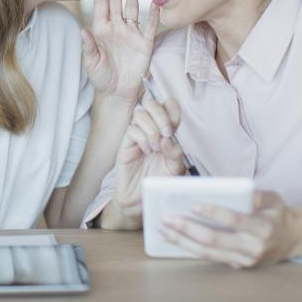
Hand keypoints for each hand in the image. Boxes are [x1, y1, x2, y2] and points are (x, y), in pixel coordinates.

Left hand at [81, 0, 159, 102]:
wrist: (118, 93)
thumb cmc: (101, 77)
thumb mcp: (91, 63)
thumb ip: (88, 47)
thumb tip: (82, 31)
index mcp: (101, 29)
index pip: (101, 4)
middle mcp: (117, 27)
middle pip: (116, 0)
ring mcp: (131, 33)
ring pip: (132, 8)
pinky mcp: (145, 43)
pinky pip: (150, 26)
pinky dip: (153, 15)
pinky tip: (156, 3)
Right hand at [111, 97, 184, 217]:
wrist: (142, 198)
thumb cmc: (158, 182)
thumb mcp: (175, 169)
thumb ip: (176, 153)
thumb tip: (168, 138)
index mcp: (166, 131)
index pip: (168, 107)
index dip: (171, 109)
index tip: (175, 125)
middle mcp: (151, 129)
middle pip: (152, 103)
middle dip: (161, 115)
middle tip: (167, 133)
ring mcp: (137, 136)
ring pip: (140, 114)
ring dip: (151, 129)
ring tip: (156, 147)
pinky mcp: (125, 144)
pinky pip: (132, 130)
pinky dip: (142, 138)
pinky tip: (146, 151)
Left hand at [159, 190, 299, 268]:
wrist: (294, 240)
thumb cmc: (279, 214)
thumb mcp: (275, 199)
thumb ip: (259, 195)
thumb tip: (244, 192)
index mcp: (263, 228)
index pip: (235, 220)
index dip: (214, 213)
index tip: (193, 205)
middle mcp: (253, 247)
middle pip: (215, 239)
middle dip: (188, 229)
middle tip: (167, 218)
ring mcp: (244, 260)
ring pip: (208, 252)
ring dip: (182, 241)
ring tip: (163, 229)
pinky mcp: (237, 266)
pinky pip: (210, 257)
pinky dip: (189, 248)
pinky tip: (173, 238)